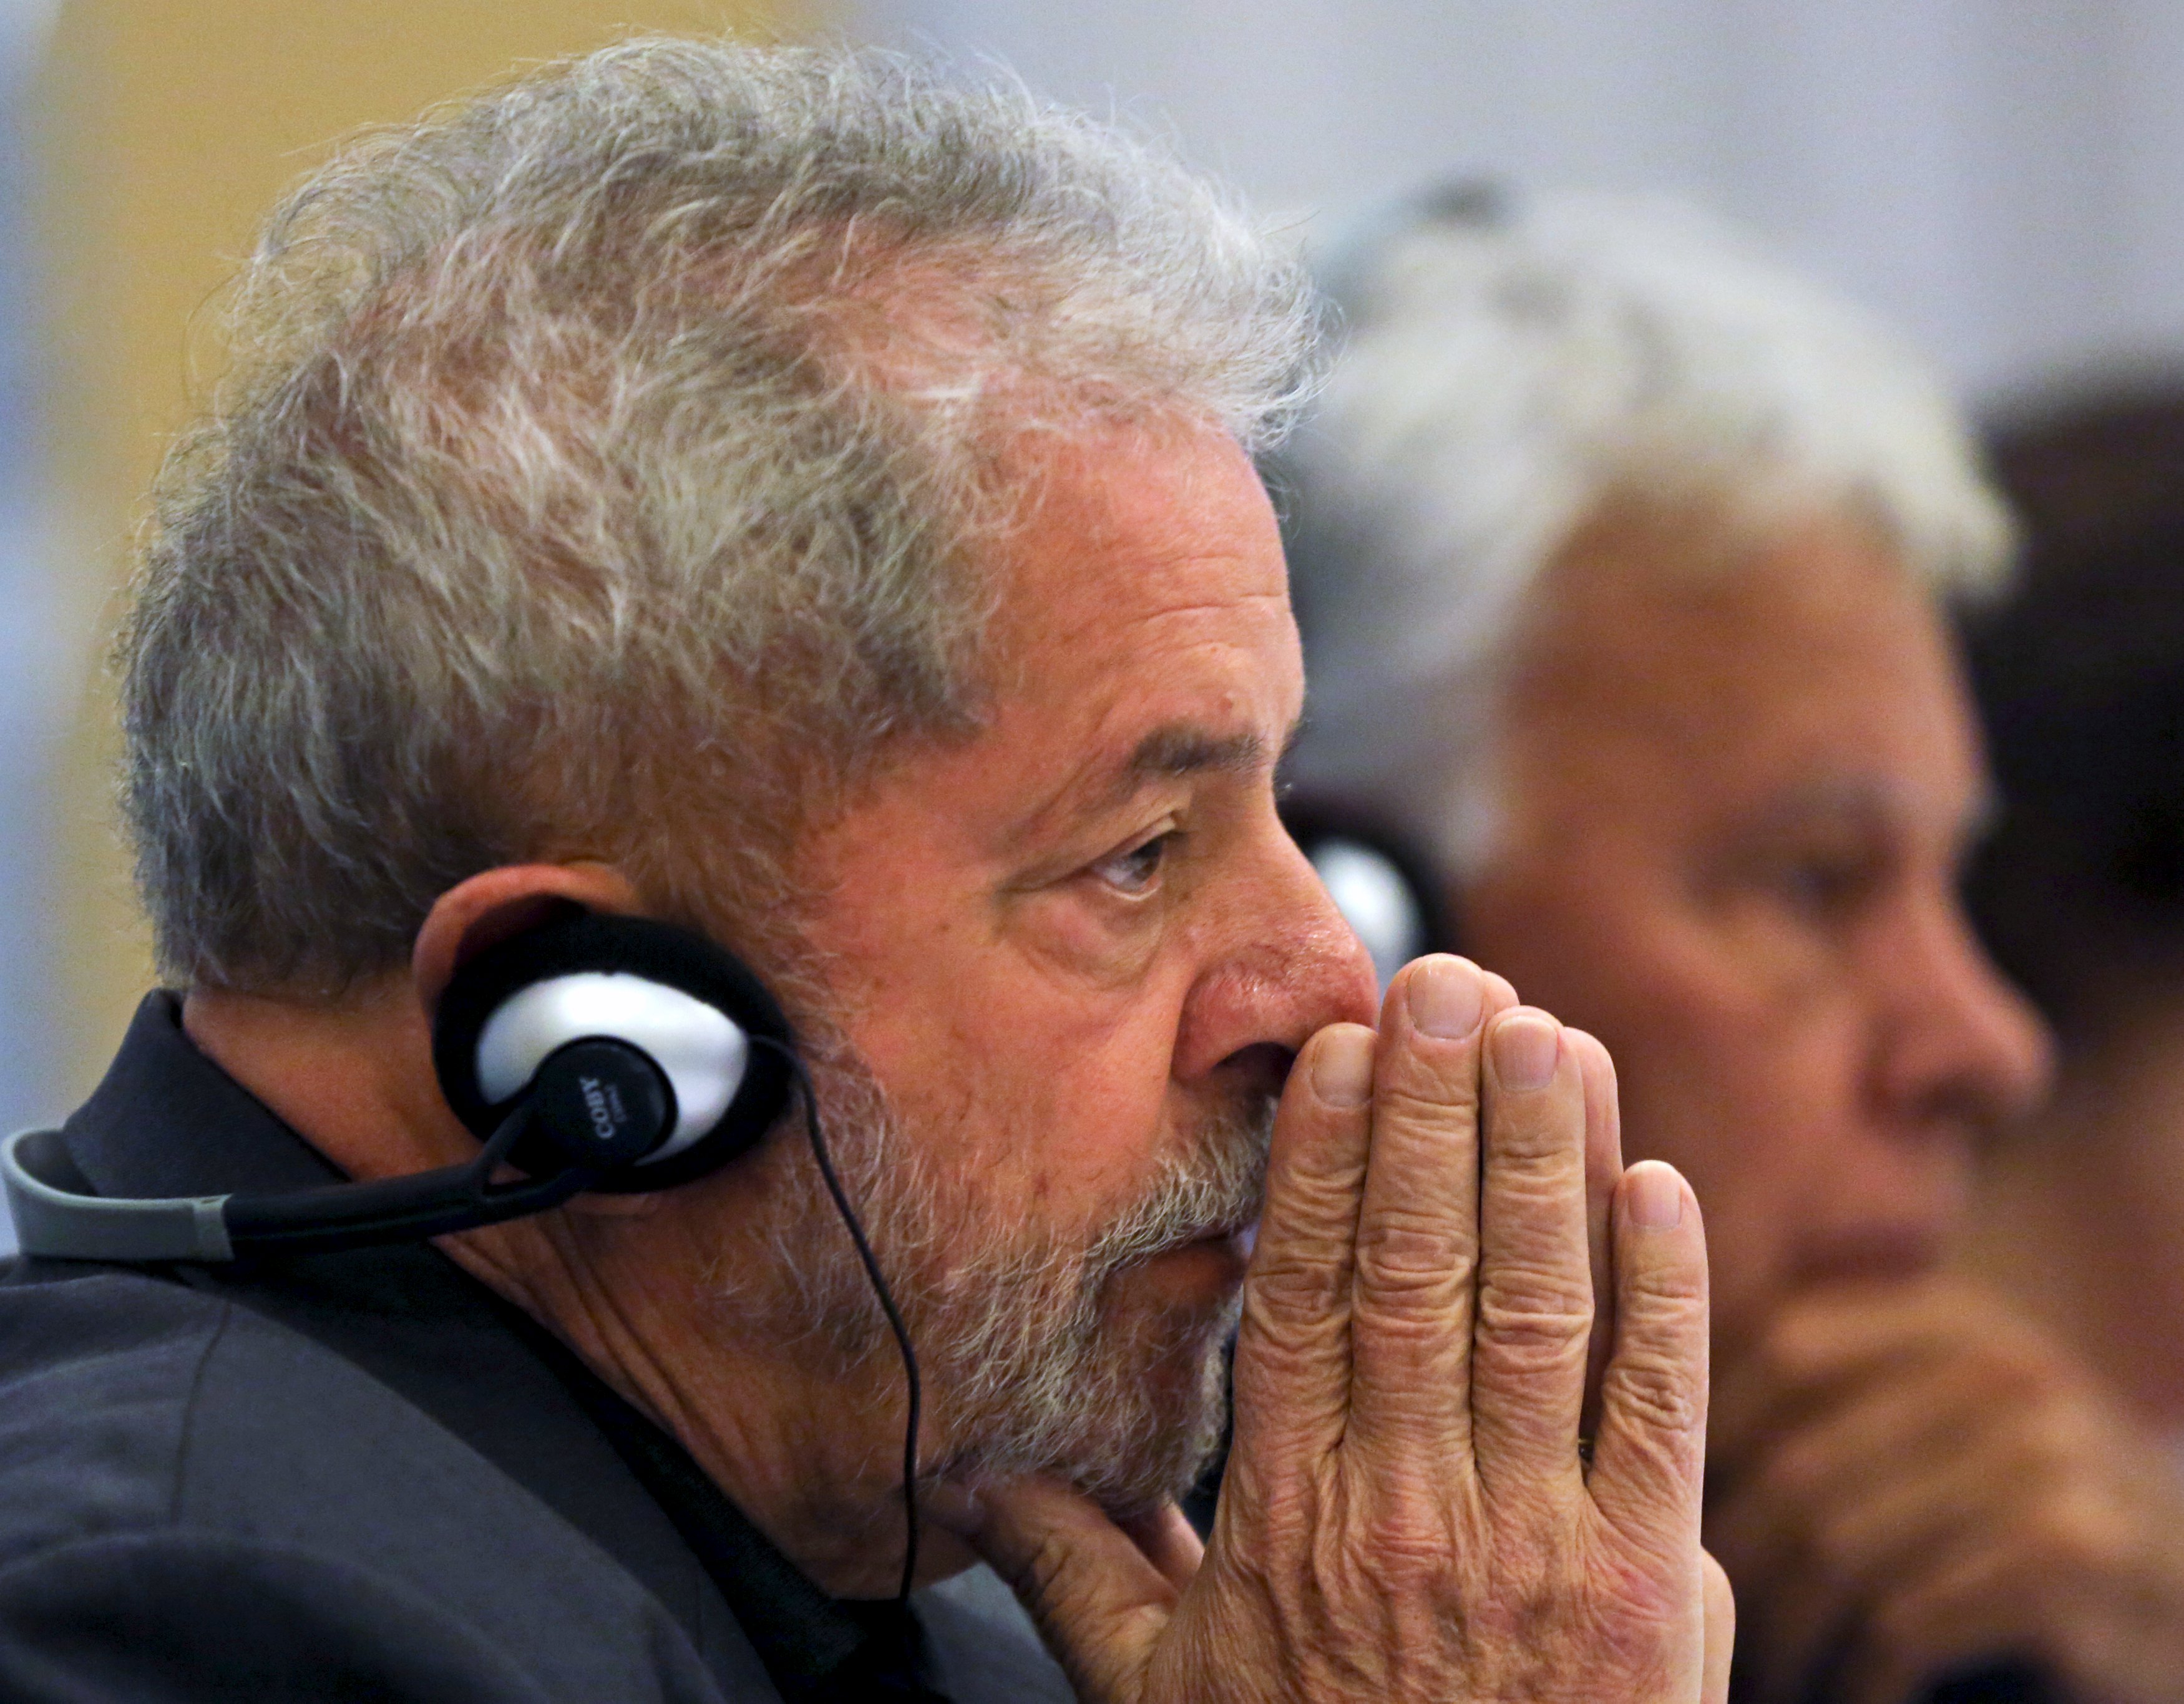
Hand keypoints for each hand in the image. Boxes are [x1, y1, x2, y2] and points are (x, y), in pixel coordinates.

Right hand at [941, 954, 1732, 1701]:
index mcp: (1290, 1519)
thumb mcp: (1166, 1698)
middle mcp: (1410, 1510)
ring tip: (1545, 1031)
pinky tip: (1654, 1185)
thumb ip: (1083, 1578)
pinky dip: (1664, 1294)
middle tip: (1445, 981)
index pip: (1303, 1298)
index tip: (1332, 1051)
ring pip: (1539, 1312)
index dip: (1320, 1163)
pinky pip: (1659, 1413)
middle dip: (1432, 1114)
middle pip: (1417, 1271)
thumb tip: (982, 1487)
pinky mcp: (1646, 1590)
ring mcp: (1536, 1545)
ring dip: (1543, 1160)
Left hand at [1710, 1275, 2183, 1703]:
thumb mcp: (1945, 1412)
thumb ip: (1840, 1385)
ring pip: (1843, 1549)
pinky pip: (1905, 1621)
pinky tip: (1844, 1694)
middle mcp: (2005, 1372)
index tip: (1668, 1501)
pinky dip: (1856, 1674)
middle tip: (1697, 1614)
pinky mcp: (2074, 1561)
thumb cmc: (2019, 1512)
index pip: (1783, 1351)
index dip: (1710, 1431)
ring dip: (1786, 1630)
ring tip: (1763, 1669)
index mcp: (1952, 1320)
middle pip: (1803, 1462)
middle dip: (1736, 1557)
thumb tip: (1651, 1377)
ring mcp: (2049, 1463)